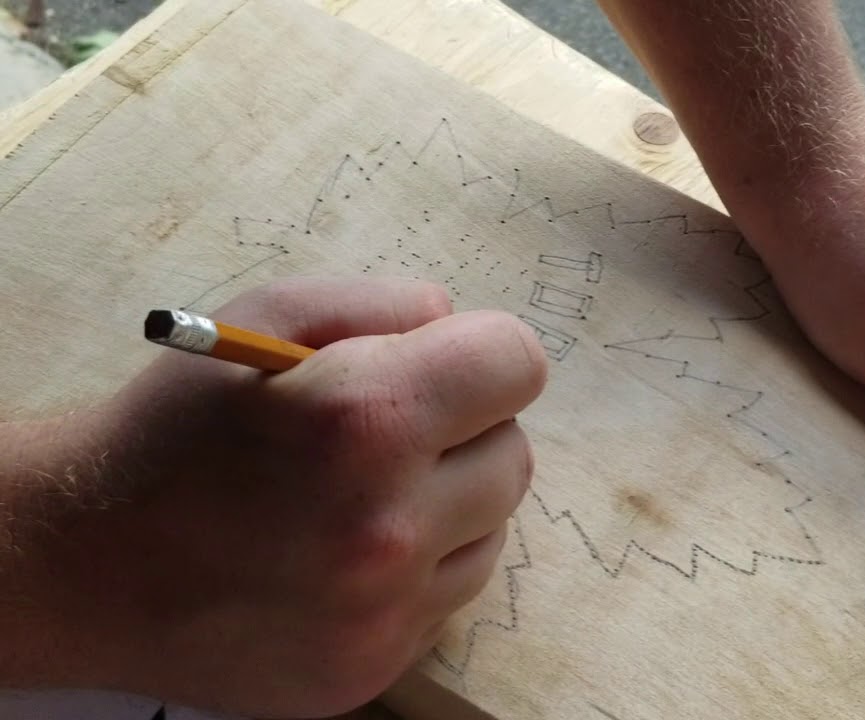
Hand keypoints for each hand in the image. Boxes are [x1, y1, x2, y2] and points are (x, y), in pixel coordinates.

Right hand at [0, 277, 546, 715]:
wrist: (87, 562)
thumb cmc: (176, 425)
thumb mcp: (263, 316)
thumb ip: (383, 303)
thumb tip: (461, 325)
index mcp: (368, 421)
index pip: (517, 365)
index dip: (483, 354)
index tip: (445, 365)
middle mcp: (389, 526)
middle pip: (513, 454)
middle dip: (467, 430)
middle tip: (392, 433)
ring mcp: (384, 612)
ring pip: (491, 530)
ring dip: (449, 504)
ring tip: (362, 496)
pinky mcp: (373, 668)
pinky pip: (449, 597)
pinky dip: (419, 569)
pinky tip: (345, 554)